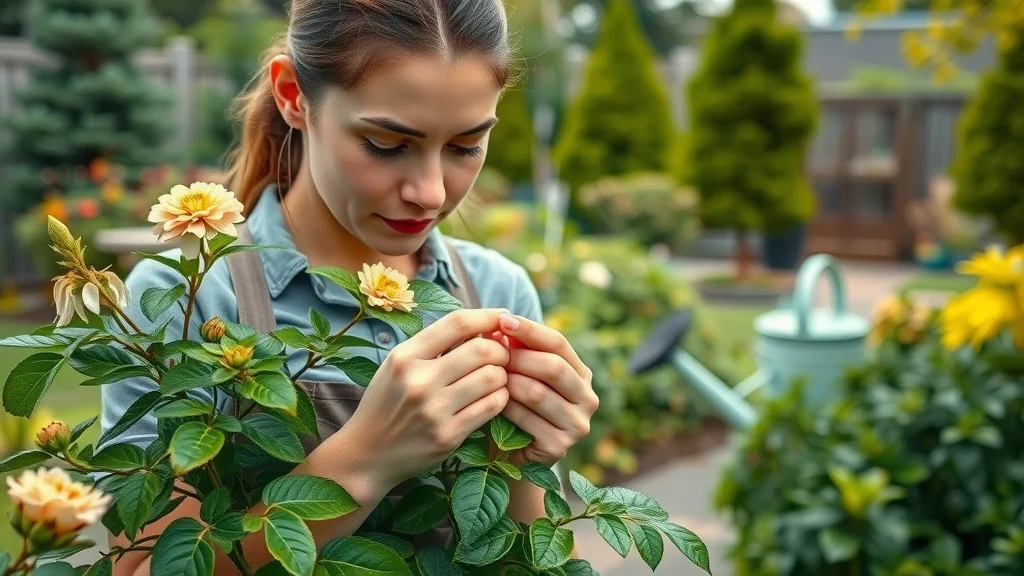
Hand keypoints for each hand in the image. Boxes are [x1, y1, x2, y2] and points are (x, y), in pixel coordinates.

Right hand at [343, 308, 512, 489]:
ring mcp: (434, 410)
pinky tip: (492, 397)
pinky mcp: (448, 436)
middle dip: (501, 349)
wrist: (367, 454)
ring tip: (495, 378)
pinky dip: (500, 398)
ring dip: (502, 375)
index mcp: (405, 357)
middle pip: (482, 350)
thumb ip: (434, 346)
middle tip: (502, 355)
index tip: (503, 317)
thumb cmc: (387, 403)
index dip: (488, 316)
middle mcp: (418, 381)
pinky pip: (491, 407)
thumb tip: (483, 327)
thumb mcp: (397, 365)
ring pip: (492, 378)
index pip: (457, 323)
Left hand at [494, 313, 598, 465]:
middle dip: (518, 357)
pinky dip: (506, 409)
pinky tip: (492, 403)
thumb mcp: (518, 373)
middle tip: (492, 354)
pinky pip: (528, 420)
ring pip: (538, 393)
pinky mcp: (561, 447)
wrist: (508, 453)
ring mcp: (578, 425)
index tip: (502, 320)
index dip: (530, 329)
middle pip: (553, 367)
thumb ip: (515, 349)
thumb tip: (500, 321)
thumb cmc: (513, 405)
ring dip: (509, 382)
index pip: (559, 343)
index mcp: (581, 374)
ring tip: (488, 377)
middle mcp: (588, 398)